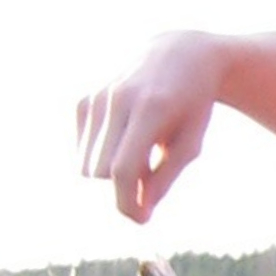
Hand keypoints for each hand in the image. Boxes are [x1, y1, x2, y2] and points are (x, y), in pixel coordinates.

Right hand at [76, 33, 225, 223]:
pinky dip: (100, 156)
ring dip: (110, 173)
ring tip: (141, 155)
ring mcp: (96, 97)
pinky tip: (125, 140)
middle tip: (150, 179)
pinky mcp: (85, 100)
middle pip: (99, 171)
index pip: (122, 169)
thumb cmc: (192, 106)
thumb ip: (164, 178)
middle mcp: (117, 100)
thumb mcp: (190, 143)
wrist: (181, 56)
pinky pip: (82, 149)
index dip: (126, 201)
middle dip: (122, 187)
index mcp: (150, 109)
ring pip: (86, 164)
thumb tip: (138, 213)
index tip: (140, 220)